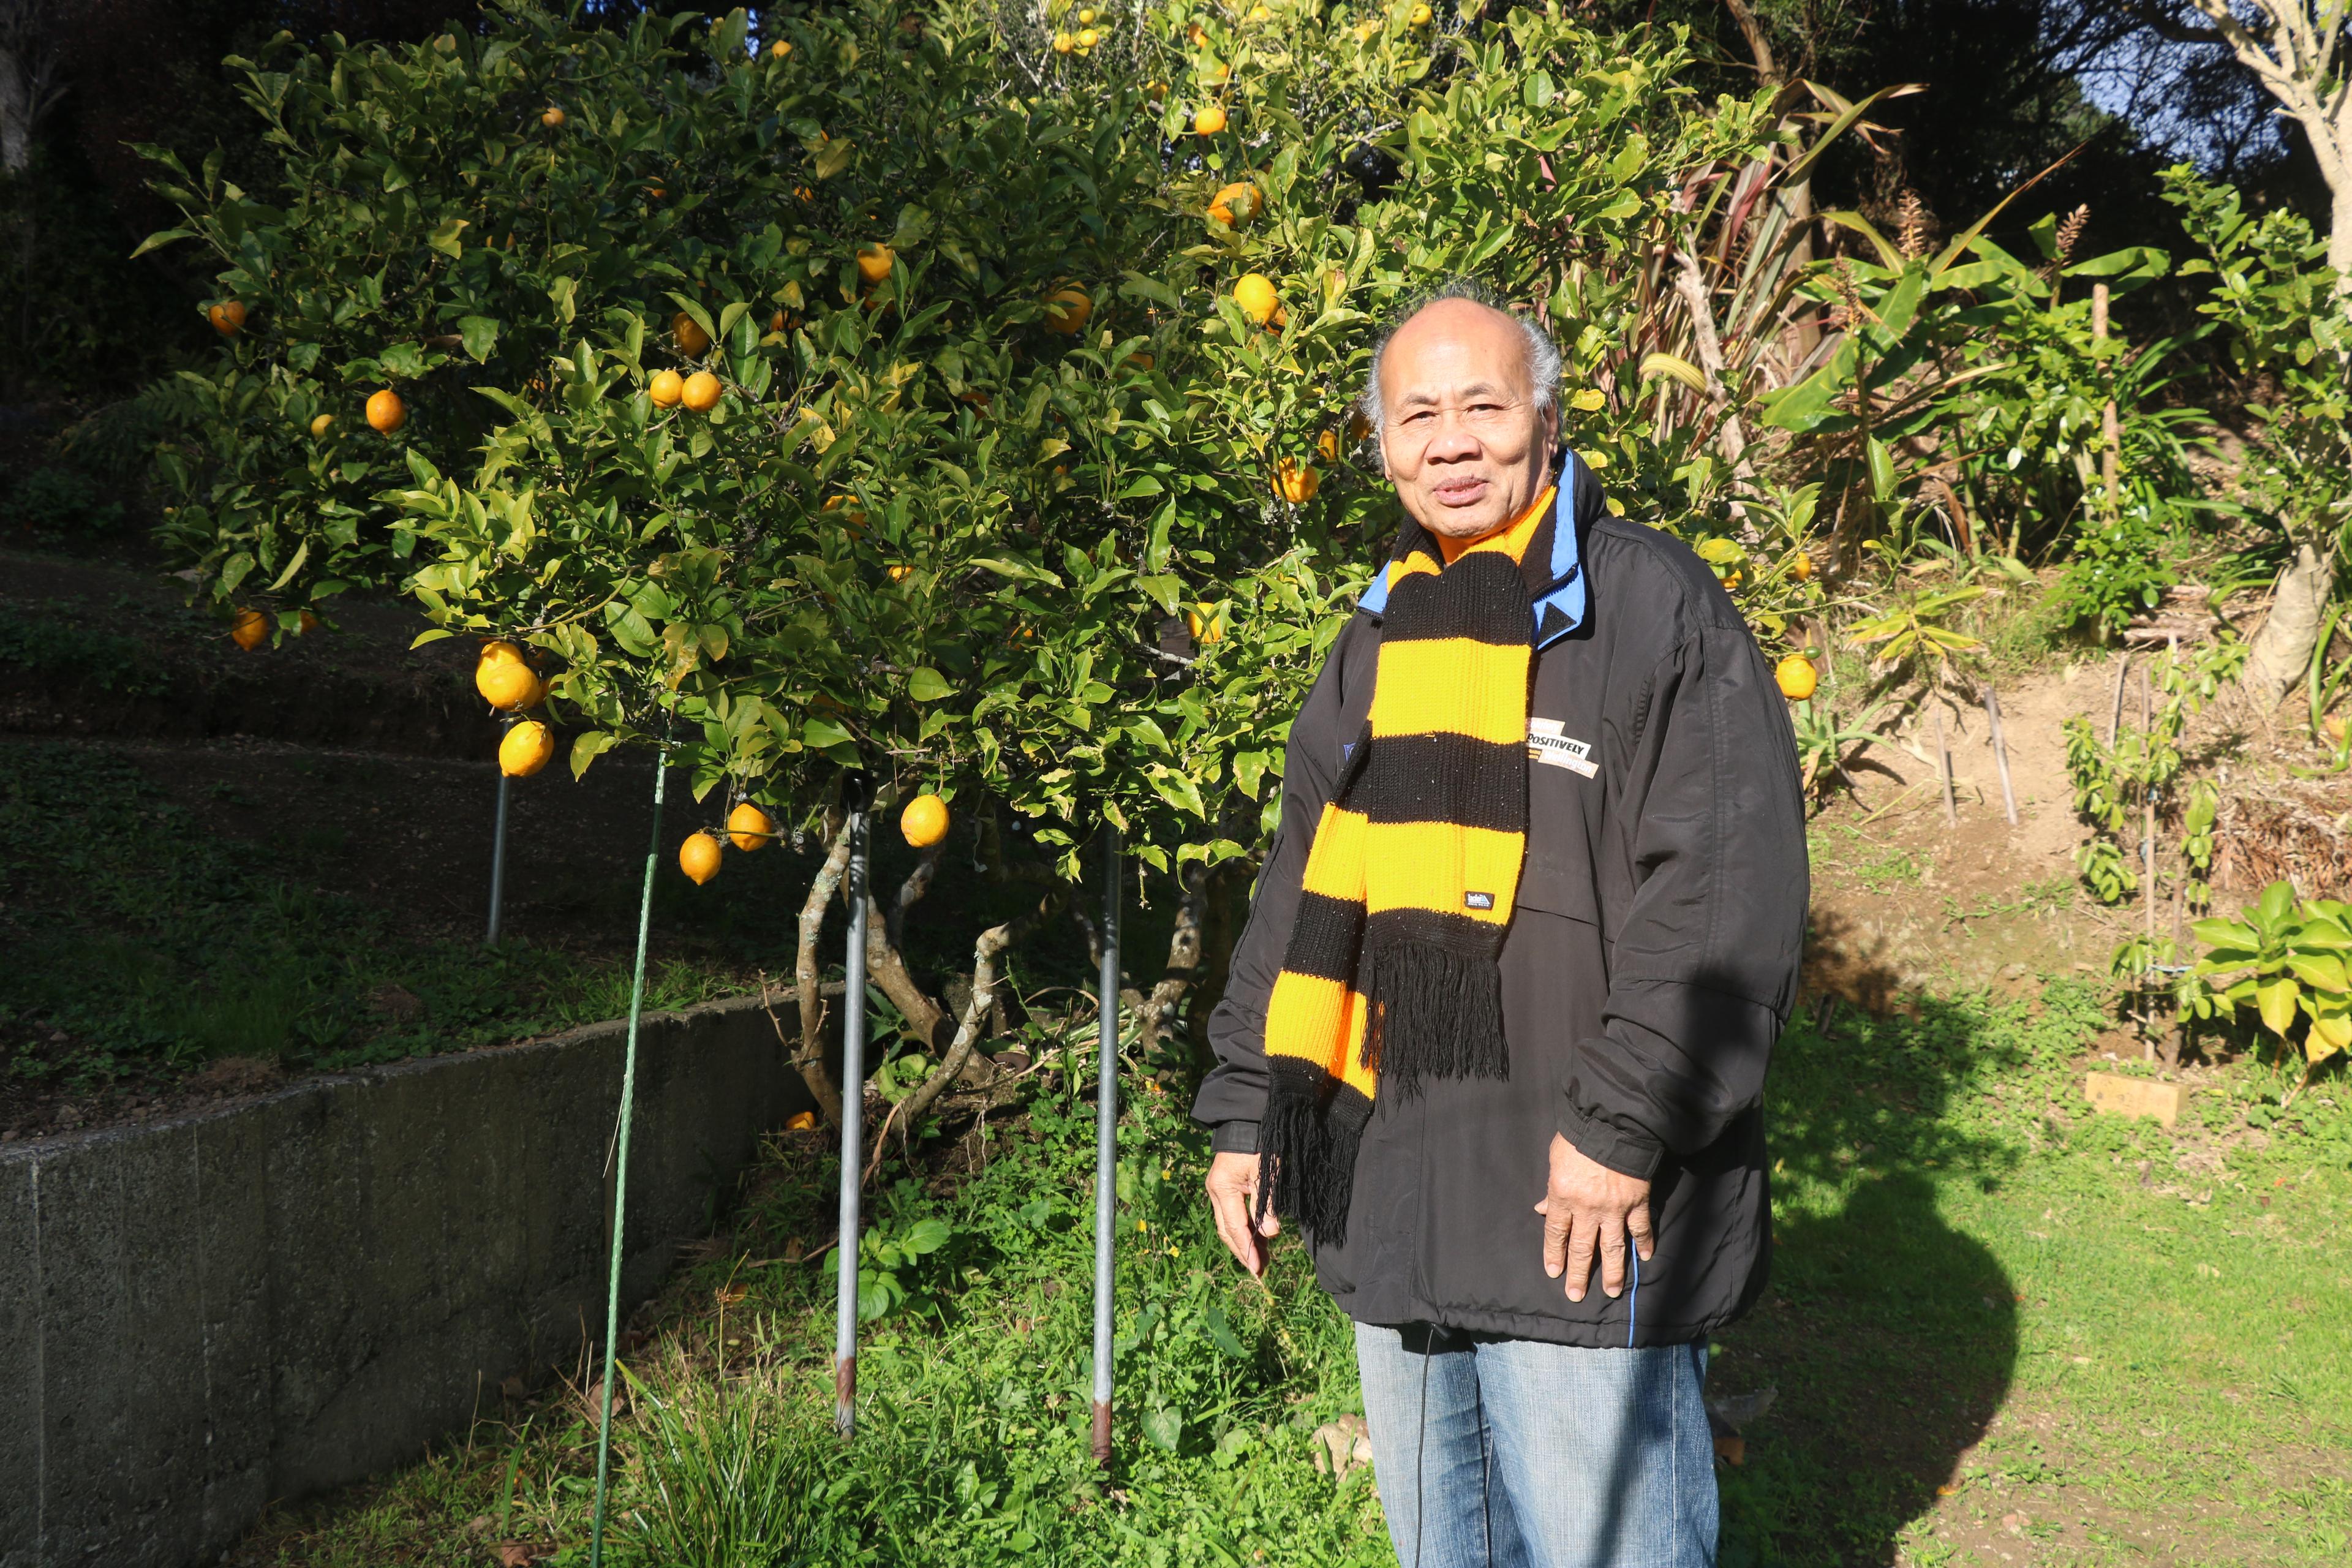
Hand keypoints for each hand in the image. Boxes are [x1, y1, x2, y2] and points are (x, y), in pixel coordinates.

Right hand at [1205, 1150, 1278, 1276]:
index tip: (1257, 1269)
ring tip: (1261, 1261)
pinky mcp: (1226, 1187)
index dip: (1247, 1250)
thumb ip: (1267, 1204)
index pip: (1235, 1227)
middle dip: (1243, 1252)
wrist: (1248, 1120)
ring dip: (1244, 1242)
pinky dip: (1245, 1228)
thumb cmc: (1259, 1143)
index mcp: (1222, 1188)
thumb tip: (1270, 1234)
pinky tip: (1258, 1240)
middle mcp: (1216, 1192)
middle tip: (1259, 1272)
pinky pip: (1233, 1214)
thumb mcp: (1266, 1173)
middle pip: (1228, 1231)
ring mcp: (1218, 1190)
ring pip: (1230, 1224)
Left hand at [1535, 1132, 1652, 1302]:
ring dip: (1613, 1272)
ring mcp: (1614, 1209)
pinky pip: (1641, 1229)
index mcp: (1562, 1197)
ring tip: (1614, 1292)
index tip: (1554, 1272)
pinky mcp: (1637, 1203)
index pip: (1556, 1233)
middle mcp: (1587, 1209)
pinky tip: (1645, 1258)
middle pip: (1582, 1248)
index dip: (1554, 1254)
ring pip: (1612, 1247)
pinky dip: (1645, 1243)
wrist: (1612, 1124)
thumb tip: (1542, 1209)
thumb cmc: (1579, 1137)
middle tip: (1576, 1294)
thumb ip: (1551, 1189)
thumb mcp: (1555, 1161)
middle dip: (1579, 1274)